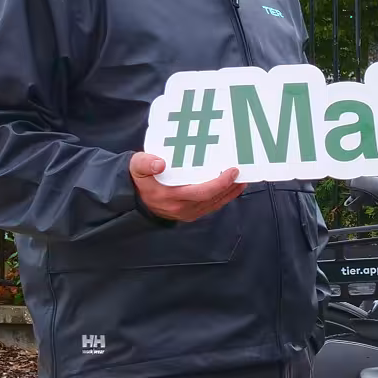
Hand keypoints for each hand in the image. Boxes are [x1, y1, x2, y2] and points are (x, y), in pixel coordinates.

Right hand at [130, 151, 244, 222]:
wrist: (135, 198)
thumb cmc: (140, 179)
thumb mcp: (137, 167)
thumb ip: (145, 163)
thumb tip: (159, 163)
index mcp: (172, 196)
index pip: (202, 192)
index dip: (220, 183)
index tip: (232, 171)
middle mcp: (183, 207)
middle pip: (213, 199)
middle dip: (230, 187)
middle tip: (243, 172)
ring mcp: (188, 212)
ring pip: (215, 204)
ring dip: (230, 192)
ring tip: (242, 179)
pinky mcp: (191, 213)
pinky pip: (211, 206)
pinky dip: (223, 197)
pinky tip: (232, 188)